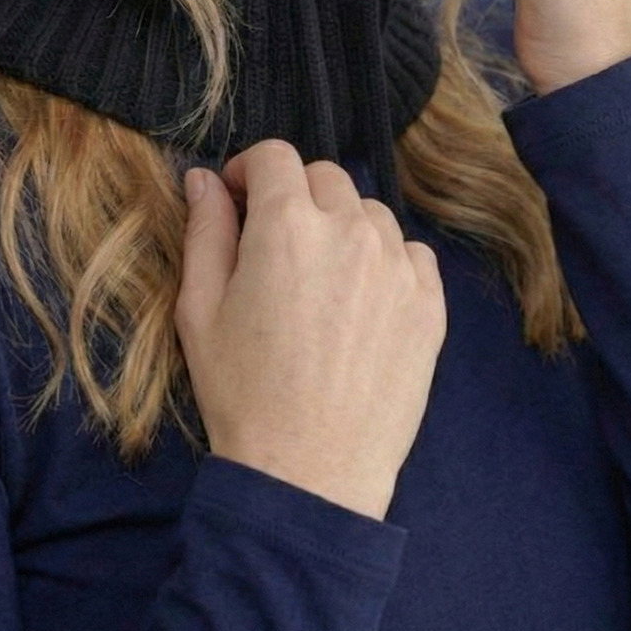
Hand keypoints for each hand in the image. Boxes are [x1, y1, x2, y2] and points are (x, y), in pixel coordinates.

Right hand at [176, 141, 446, 520]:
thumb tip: (205, 180)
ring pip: (369, 214)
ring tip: (319, 283)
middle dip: (295, 197)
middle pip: (325, 178)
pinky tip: (359, 306)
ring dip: (342, 229)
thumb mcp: (199, 310)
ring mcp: (398, 266)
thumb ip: (204, 233)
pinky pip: (410, 254)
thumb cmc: (243, 395)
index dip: (250, 170)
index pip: (275, 156)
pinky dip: (385, 263)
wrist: (309, 474)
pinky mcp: (430, 304)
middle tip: (274, 246)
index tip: (239, 198)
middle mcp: (350, 232)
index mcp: (286, 226)